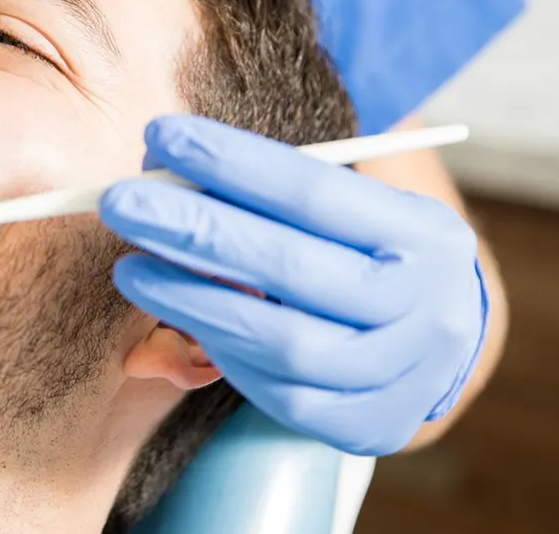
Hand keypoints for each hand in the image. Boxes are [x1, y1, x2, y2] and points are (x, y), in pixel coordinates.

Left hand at [101, 116, 487, 455]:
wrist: (439, 344)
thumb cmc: (371, 252)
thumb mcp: (356, 205)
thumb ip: (274, 187)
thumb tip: (166, 162)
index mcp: (422, 234)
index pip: (317, 192)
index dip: (233, 163)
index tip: (162, 135)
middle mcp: (421, 307)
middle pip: (292, 267)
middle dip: (195, 230)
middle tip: (120, 201)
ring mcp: (396, 375)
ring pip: (281, 341)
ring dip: (191, 300)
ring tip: (129, 267)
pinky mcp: (362, 424)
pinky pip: (277, 391)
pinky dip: (220, 350)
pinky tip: (178, 315)